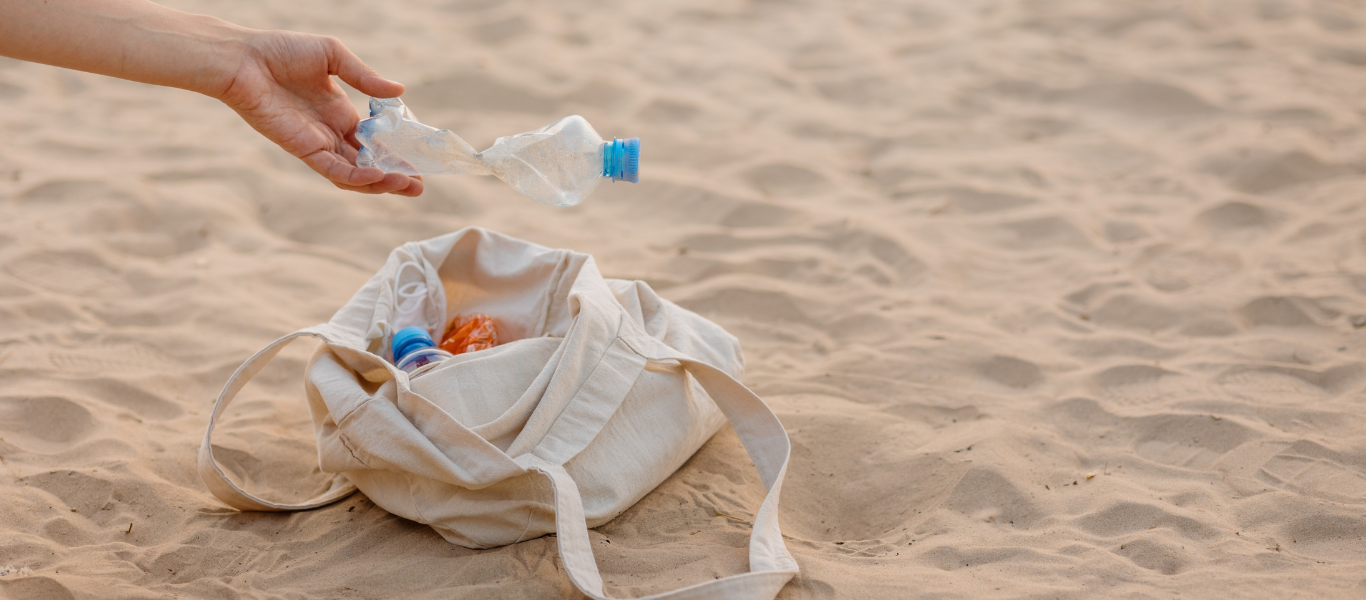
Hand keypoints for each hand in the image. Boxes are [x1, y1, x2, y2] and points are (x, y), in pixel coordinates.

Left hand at [215, 31, 421, 195]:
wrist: (243, 59)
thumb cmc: (281, 51)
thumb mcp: (332, 55)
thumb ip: (364, 77)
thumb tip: (399, 92)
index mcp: (339, 112)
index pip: (373, 140)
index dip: (395, 152)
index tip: (419, 159)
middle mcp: (330, 132)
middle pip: (368, 164)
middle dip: (395, 176)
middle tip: (420, 185)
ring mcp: (317, 143)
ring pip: (355, 174)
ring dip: (382, 184)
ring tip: (409, 187)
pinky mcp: (303, 149)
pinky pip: (334, 170)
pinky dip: (358, 178)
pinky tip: (380, 177)